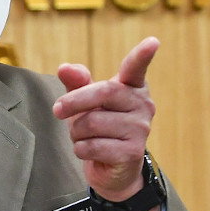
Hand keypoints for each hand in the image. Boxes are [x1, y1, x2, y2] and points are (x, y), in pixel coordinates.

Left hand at [52, 37, 159, 201]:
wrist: (113, 169)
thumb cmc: (100, 127)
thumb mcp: (87, 102)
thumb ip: (77, 83)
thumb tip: (64, 68)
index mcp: (132, 87)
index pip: (136, 68)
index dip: (142, 55)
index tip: (153, 41)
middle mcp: (143, 105)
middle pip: (103, 93)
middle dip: (74, 101)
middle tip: (57, 110)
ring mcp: (140, 129)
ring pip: (92, 123)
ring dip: (76, 132)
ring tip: (83, 136)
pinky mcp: (132, 152)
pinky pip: (93, 146)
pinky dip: (81, 149)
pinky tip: (90, 151)